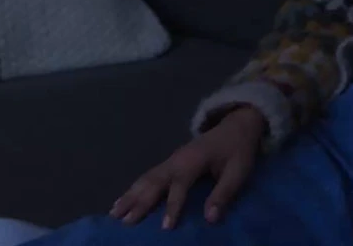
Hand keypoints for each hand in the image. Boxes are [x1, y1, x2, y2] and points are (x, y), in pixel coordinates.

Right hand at [110, 106, 266, 228]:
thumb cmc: (238, 150)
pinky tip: (123, 199)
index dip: (173, 206)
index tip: (165, 228)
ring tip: (114, 213)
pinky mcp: (170, 162)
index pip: (180, 186)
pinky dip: (134, 188)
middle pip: (155, 182)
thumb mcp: (238, 171)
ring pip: (147, 178)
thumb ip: (224, 193)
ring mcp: (171, 160)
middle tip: (124, 222)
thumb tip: (210, 218)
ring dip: (130, 195)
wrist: (236, 125)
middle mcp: (177, 160)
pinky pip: (148, 176)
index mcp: (193, 160)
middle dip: (140, 202)